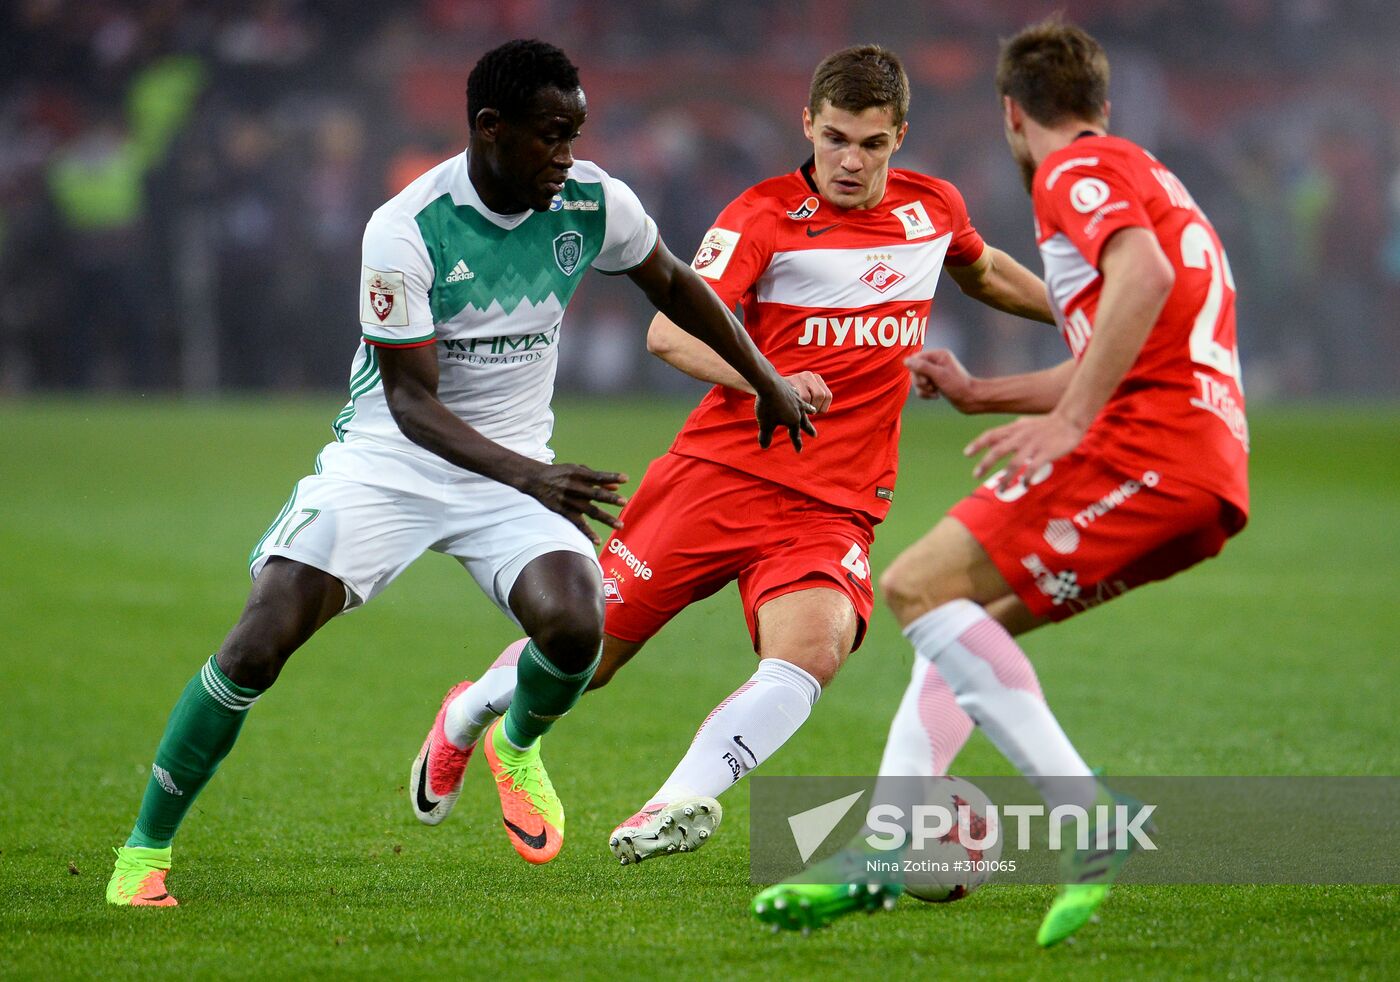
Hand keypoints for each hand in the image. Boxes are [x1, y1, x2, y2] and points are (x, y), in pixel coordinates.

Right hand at [516, 462, 628, 544]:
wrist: (536, 479)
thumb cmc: (561, 473)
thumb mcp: (577, 470)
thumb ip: (597, 478)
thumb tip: (616, 486)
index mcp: (578, 474)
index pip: (598, 476)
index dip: (611, 476)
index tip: (626, 478)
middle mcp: (574, 488)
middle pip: (595, 494)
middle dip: (610, 498)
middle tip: (624, 502)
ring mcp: (569, 501)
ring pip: (590, 511)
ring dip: (606, 518)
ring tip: (620, 525)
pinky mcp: (563, 511)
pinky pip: (577, 524)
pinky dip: (587, 532)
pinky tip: (597, 540)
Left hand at [754, 378, 817, 451]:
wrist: (768, 383)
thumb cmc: (767, 406)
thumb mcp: (765, 424)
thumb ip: (765, 436)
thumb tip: (764, 447)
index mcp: (793, 420)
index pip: (795, 435)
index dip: (796, 443)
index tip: (799, 451)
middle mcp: (798, 410)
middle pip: (804, 422)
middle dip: (809, 429)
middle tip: (814, 435)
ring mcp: (795, 399)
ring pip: (804, 406)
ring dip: (809, 410)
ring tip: (814, 411)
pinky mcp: (790, 389)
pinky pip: (797, 394)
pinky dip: (799, 397)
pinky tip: (797, 394)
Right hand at [783, 371, 832, 413]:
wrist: (771, 386)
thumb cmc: (790, 397)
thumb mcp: (805, 394)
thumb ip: (814, 401)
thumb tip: (819, 411)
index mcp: (816, 378)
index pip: (828, 396)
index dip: (823, 407)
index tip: (815, 412)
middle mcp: (809, 375)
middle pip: (820, 395)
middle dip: (815, 408)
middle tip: (808, 413)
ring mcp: (798, 376)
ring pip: (807, 397)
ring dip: (804, 408)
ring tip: (798, 410)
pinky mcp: (789, 380)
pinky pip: (795, 397)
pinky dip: (796, 405)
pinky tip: (791, 407)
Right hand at [905, 349, 979, 412]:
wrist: (970, 399)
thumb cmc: (958, 386)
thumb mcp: (938, 375)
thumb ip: (921, 367)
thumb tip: (906, 361)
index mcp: (939, 355)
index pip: (916, 359)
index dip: (916, 370)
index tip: (926, 379)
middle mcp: (936, 362)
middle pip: (915, 370)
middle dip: (920, 382)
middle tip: (931, 386)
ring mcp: (936, 373)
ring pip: (918, 381)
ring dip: (923, 389)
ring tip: (935, 392)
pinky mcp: (935, 383)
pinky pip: (922, 388)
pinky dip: (926, 394)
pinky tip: (936, 396)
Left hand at [965, 412, 1085, 491]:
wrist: (1070, 420)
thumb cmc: (1047, 423)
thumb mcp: (1025, 423)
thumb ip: (1011, 430)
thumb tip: (997, 435)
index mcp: (1015, 429)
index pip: (991, 435)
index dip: (978, 444)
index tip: (966, 454)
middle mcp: (1021, 437)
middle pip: (998, 450)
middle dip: (985, 464)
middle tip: (975, 475)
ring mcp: (1033, 445)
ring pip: (1014, 463)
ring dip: (1006, 478)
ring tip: (1001, 489)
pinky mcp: (1046, 453)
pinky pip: (1033, 468)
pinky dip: (1026, 478)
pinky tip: (1024, 485)